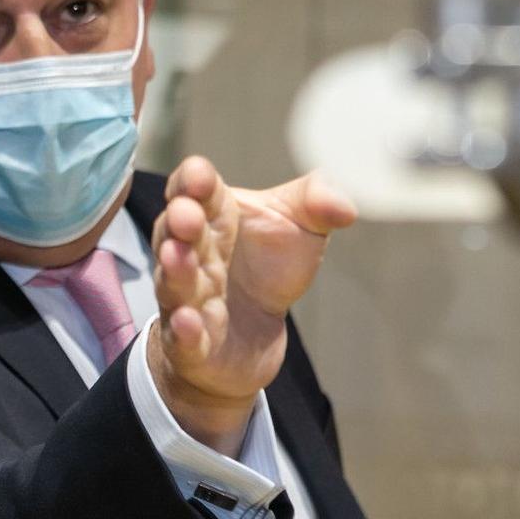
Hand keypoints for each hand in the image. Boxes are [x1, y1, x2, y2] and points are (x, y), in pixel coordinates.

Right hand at [146, 157, 356, 456]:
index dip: (193, 181)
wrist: (256, 334)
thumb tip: (344, 207)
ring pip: (175, 283)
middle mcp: (193, 254)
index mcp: (214, 216)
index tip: (202, 175)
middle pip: (177, 234)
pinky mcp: (192, 343)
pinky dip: (184, 331)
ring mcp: (188, 299)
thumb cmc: (269, 266)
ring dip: (176, 271)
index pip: (193, 190)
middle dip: (180, 223)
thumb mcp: (300, 226)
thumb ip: (319, 203)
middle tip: (187, 214)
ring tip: (176, 256)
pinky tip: (189, 322)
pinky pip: (183, 337)